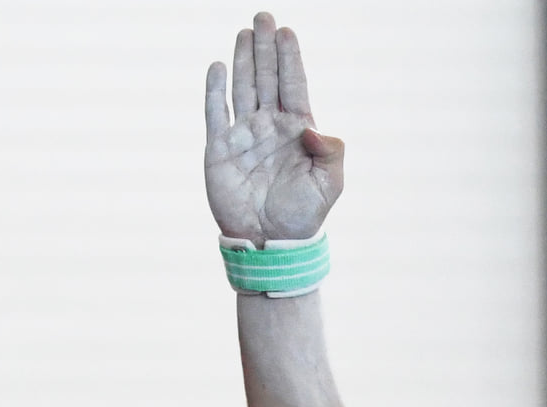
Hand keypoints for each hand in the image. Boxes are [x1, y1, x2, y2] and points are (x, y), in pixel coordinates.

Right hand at [204, 13, 343, 243]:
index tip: (288, 33)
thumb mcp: (329, 186)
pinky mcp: (220, 148)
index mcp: (298, 132)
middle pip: (267, 78)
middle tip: (265, 17)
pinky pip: (215, 112)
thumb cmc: (303, 217)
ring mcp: (244, 135)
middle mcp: (270, 127)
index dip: (290, 59)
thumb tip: (314, 128)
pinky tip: (219, 66)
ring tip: (246, 32)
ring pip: (243, 87)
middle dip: (266, 48)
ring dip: (244, 59)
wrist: (271, 244)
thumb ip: (331, 154)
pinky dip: (215, 90)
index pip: (293, 86)